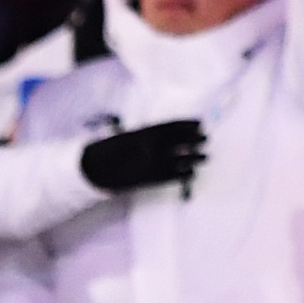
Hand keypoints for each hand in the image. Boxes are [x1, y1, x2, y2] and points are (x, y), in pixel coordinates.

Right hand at [79, 121, 208, 194]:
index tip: (200, 123)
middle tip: (206, 139)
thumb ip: (150, 135)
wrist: (97, 169)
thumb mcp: (132, 136)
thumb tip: (173, 137)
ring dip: (194, 158)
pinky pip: (171, 176)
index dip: (188, 125)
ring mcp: (151, 163)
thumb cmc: (113, 150)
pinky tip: (192, 173)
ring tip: (205, 157)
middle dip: (195, 140)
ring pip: (179, 160)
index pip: (172, 126)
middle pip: (179, 142)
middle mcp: (150, 146)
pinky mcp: (149, 179)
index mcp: (145, 132)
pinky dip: (183, 175)